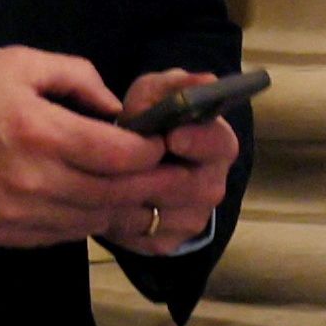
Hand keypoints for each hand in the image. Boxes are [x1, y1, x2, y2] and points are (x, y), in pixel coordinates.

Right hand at [0, 47, 166, 248]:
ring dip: (120, 206)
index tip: (163, 143)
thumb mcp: (20, 62)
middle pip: (113, 193)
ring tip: (138, 191)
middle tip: (174, 176)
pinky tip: (93, 203)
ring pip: (92, 220)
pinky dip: (84, 220)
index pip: (119, 154)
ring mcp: (17, 213)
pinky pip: (62, 235)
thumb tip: (118, 108)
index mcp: (39, 130)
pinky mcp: (3, 234)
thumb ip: (78, 78)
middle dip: (150, 185)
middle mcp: (33, 179)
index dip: (150, 152)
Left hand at [108, 76, 245, 257]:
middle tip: (126, 161)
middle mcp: (213, 185)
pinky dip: (118, 219)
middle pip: (191, 187)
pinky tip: (105, 201)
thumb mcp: (154, 96)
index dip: (197, 141)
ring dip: (131, 195)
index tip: (173, 137)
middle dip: (155, 173)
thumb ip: (171, 86)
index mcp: (218, 145)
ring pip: (160, 213)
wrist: (136, 168)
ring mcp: (193, 219)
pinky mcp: (166, 243)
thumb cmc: (148, 125)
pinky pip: (139, 235)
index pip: (219, 144)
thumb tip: (204, 82)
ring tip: (107, 178)